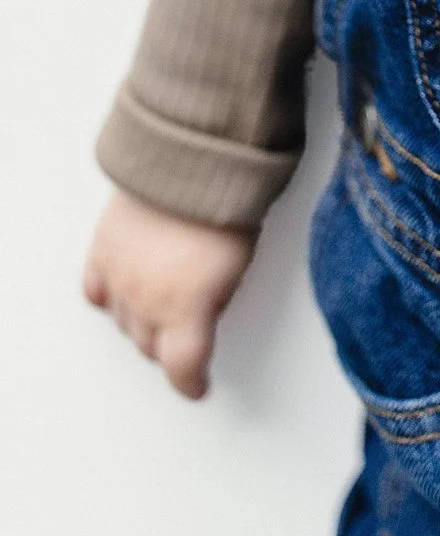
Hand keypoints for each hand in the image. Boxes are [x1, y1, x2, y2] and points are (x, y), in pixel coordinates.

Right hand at [83, 189, 254, 398]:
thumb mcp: (238, 264)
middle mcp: (146, 302)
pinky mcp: (102, 250)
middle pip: (151, 346)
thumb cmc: (225, 204)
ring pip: (123, 321)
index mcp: (185, 312)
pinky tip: (122, 291)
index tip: (198, 386)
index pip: (183, 369)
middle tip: (184, 336)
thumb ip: (215, 300)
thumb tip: (206, 312)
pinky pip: (96, 290)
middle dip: (169, 346)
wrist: (190, 158)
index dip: (192, 383)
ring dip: (141, 322)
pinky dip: (109, 296)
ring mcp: (120, 276)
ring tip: (160, 307)